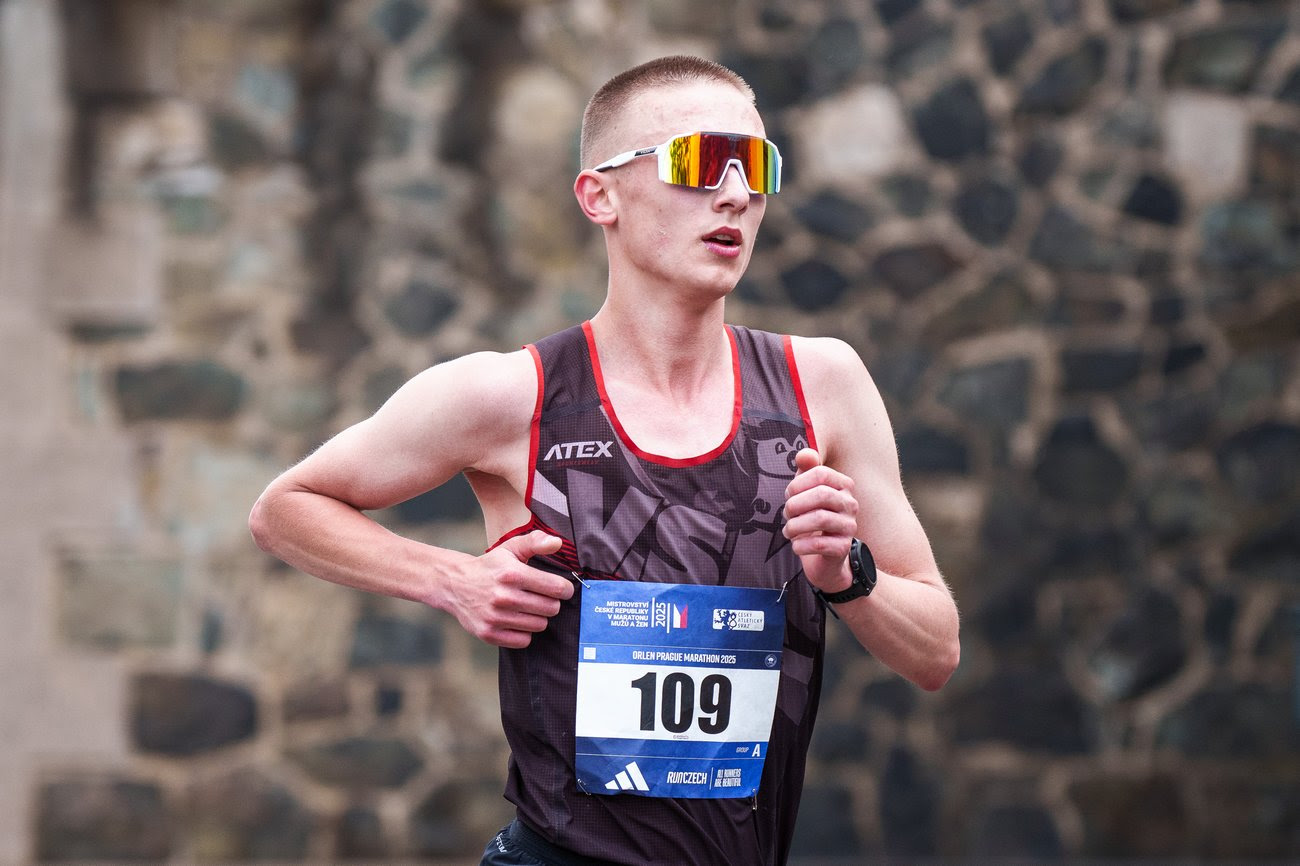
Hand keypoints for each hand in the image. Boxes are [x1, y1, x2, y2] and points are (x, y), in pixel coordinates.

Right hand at [445, 530, 573, 647]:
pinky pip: (524, 640)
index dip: (565, 589)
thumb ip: (536, 542)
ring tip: (527, 607)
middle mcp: (504, 597)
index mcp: (512, 574)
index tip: (562, 588)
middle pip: (551, 608)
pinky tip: (517, 620)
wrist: (455, 584)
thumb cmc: (490, 566)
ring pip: (539, 625)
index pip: (557, 588)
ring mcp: (495, 617)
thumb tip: (557, 543)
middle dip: (551, 602)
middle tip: (541, 597)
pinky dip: (524, 632)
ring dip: (538, 617)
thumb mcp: (511, 549)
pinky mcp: (489, 634)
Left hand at [782, 449, 858, 592]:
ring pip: (820, 519)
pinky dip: (801, 545)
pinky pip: (819, 543)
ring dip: (795, 526)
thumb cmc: (813, 521)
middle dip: (796, 504)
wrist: (825, 560)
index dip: (798, 483)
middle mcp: (850, 504)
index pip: (821, 473)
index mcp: (843, 486)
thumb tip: (804, 453)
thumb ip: (806, 471)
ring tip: (789, 531)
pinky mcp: (843, 548)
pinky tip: (796, 546)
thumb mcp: (806, 492)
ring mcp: (849, 526)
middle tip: (786, 514)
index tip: (789, 495)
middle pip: (822, 494)